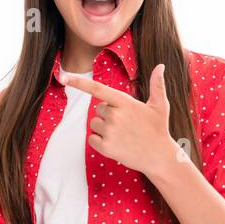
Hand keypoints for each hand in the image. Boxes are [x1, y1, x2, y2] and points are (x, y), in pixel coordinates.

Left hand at [59, 64, 180, 176]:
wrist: (159, 157)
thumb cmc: (158, 129)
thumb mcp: (160, 105)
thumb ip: (157, 85)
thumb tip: (161, 66)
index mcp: (125, 102)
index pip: (97, 89)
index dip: (78, 82)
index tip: (63, 76)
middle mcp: (115, 116)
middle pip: (98, 109)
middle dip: (108, 114)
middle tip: (126, 124)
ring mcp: (109, 132)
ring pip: (94, 124)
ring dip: (104, 128)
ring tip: (122, 134)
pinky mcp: (105, 147)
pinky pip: (92, 139)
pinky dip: (100, 141)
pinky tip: (116, 144)